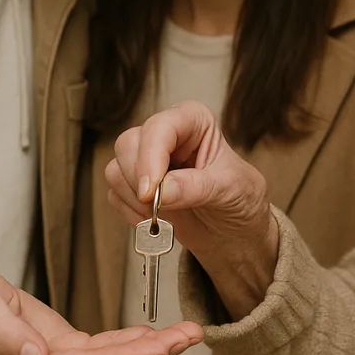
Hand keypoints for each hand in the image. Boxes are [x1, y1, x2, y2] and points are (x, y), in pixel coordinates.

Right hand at [105, 101, 278, 317]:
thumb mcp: (230, 190)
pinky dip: (131, 213)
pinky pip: (114, 194)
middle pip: (128, 144)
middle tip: (159, 209)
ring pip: (116, 169)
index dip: (150, 157)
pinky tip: (157, 222)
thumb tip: (159, 191)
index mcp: (194, 121)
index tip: (151, 192)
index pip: (160, 127)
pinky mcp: (134, 184)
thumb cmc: (241, 201)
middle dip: (139, 181)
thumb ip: (195, 188)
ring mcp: (147, 159)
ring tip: (166, 216)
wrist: (235, 234)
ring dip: (136, 200)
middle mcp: (167, 134)